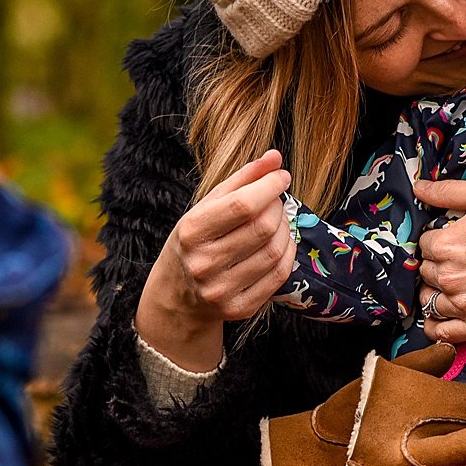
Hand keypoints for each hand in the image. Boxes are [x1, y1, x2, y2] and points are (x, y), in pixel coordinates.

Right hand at [135, 149, 296, 370]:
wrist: (177, 296)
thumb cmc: (194, 242)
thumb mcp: (206, 207)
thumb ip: (242, 179)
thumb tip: (275, 157)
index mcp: (191, 232)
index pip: (243, 205)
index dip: (270, 186)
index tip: (282, 176)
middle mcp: (204, 263)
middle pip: (263, 227)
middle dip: (278, 206)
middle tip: (275, 200)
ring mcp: (221, 289)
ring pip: (275, 251)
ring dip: (285, 228)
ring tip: (277, 221)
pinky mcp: (239, 308)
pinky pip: (279, 275)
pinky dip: (288, 253)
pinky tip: (280, 243)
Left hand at [413, 179, 465, 342]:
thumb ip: (448, 192)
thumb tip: (418, 187)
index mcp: (446, 245)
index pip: (425, 245)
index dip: (438, 240)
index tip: (454, 240)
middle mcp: (450, 277)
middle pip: (427, 272)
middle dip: (437, 265)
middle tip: (458, 261)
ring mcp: (465, 304)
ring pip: (430, 301)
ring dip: (434, 292)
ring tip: (450, 286)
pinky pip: (444, 333)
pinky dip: (435, 327)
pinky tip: (439, 318)